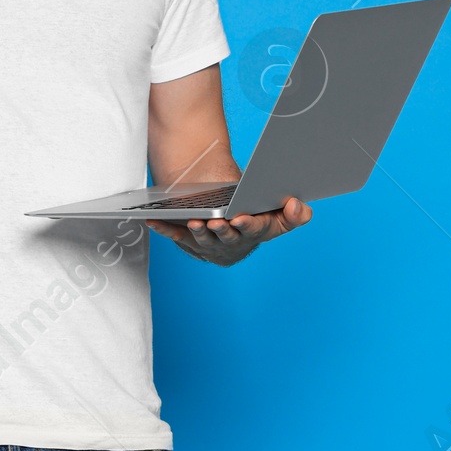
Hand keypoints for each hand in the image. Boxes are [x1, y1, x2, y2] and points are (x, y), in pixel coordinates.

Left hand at [147, 197, 311, 262]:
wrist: (228, 215)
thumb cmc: (254, 210)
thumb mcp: (278, 213)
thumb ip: (293, 213)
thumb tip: (297, 206)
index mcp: (256, 233)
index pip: (256, 231)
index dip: (249, 225)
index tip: (242, 218)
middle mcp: (233, 243)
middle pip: (228, 238)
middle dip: (222, 231)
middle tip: (218, 223)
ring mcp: (209, 244)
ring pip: (203, 240)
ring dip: (198, 232)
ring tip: (194, 222)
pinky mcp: (188, 240)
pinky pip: (175, 235)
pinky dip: (164, 228)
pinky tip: (152, 220)